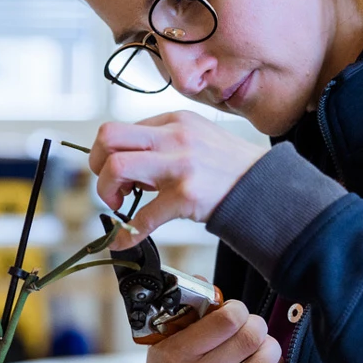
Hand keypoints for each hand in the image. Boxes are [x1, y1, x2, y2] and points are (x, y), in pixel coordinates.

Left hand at [89, 111, 267, 248]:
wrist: (265, 187)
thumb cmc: (229, 166)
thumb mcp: (197, 137)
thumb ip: (163, 142)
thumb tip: (126, 159)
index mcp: (174, 121)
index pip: (119, 128)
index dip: (108, 154)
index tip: (116, 173)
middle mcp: (175, 137)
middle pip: (109, 138)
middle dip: (97, 165)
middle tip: (110, 186)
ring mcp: (180, 165)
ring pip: (117, 167)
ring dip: (106, 191)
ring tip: (120, 204)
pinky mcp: (186, 195)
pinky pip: (143, 216)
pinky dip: (127, 233)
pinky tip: (124, 241)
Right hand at [138, 300, 283, 362]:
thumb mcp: (163, 345)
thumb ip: (185, 314)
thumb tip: (205, 283)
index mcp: (174, 354)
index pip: (225, 320)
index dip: (239, 310)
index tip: (237, 312)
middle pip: (249, 339)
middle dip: (259, 327)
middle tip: (255, 327)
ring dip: (271, 349)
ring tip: (265, 346)